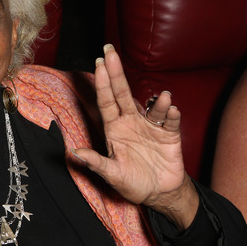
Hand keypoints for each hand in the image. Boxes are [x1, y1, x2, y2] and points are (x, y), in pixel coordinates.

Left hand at [73, 44, 198, 229]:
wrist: (158, 194)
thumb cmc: (131, 182)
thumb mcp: (111, 175)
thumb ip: (96, 163)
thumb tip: (75, 153)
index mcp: (114, 128)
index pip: (106, 101)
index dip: (102, 82)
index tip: (99, 62)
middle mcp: (131, 122)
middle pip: (123, 93)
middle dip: (117, 73)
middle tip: (110, 51)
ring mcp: (150, 127)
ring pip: (151, 108)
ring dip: (157, 102)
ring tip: (162, 96)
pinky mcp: (169, 136)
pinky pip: (170, 122)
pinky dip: (171, 115)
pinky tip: (171, 110)